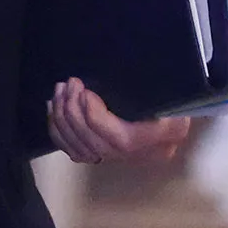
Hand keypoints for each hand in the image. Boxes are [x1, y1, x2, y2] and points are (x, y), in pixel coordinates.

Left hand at [47, 78, 193, 164]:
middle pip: (96, 144)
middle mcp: (138, 155)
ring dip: (64, 119)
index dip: (96, 117)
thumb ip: (157, 85)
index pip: (121, 139)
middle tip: (69, 84)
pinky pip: (75, 152)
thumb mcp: (175, 87)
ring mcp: (119, 158)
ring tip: (60, 91)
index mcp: (160, 138)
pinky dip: (59, 132)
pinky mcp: (104, 155)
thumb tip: (137, 69)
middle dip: (75, 112)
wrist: (175, 109)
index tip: (86, 91)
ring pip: (81, 149)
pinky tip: (53, 108)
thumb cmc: (174, 94)